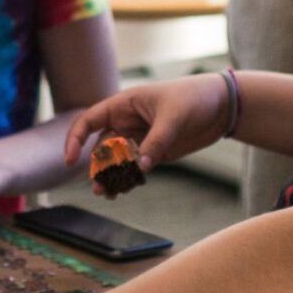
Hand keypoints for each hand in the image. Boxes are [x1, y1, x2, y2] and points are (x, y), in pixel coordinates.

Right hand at [63, 76, 231, 195]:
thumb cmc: (195, 98)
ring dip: (110, 176)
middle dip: (97, 167)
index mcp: (124, 104)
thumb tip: (141, 167)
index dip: (75, 139)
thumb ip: (156, 141)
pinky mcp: (153, 151)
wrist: (222, 105)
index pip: (89, 120)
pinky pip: (134, 167)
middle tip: (98, 187)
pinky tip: (124, 190)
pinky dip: (127, 178)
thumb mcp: (174, 117)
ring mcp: (140, 137)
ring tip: (107, 194)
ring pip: (116, 160)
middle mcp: (127, 121)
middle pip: (101, 146)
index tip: (70, 160)